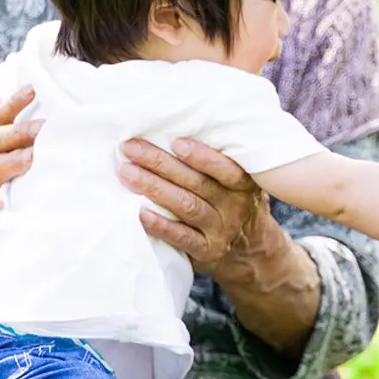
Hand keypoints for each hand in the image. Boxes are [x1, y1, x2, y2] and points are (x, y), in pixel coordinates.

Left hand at [121, 137, 278, 274]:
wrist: (251, 251)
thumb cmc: (235, 202)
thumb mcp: (240, 182)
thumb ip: (222, 161)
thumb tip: (180, 128)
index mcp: (244, 185)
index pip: (227, 170)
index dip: (203, 156)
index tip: (176, 142)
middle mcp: (234, 207)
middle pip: (196, 183)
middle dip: (161, 163)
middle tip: (131, 149)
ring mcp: (221, 230)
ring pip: (186, 206)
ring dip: (154, 188)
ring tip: (127, 173)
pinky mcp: (207, 251)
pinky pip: (181, 238)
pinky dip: (160, 225)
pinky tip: (139, 213)